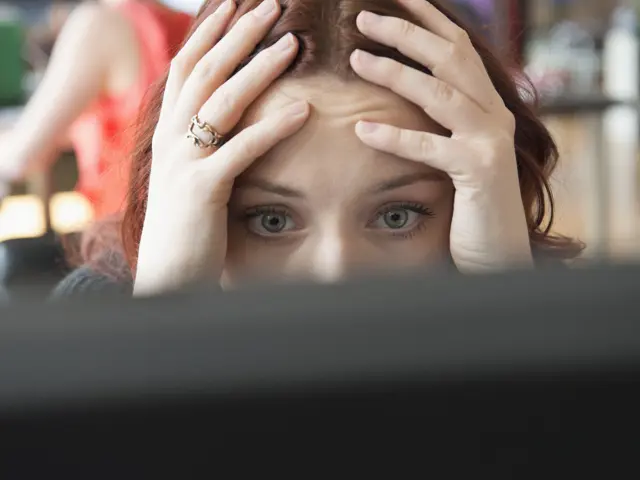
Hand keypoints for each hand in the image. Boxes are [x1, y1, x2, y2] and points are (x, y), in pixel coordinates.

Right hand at [134, 0, 309, 294]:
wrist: (167, 276)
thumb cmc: (187, 228)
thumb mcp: (191, 177)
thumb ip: (206, 146)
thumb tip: (235, 123)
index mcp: (167, 132)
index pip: (186, 69)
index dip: (210, 33)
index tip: (234, 5)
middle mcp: (170, 139)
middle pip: (204, 72)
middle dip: (237, 35)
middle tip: (270, 4)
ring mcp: (183, 163)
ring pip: (221, 102)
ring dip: (258, 69)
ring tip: (292, 43)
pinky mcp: (202, 190)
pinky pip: (241, 149)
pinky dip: (274, 126)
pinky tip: (304, 108)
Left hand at [351, 0, 532, 272]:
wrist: (498, 253)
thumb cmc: (469, 206)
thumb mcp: (455, 155)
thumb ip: (439, 125)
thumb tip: (399, 100)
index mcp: (486, 105)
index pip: (457, 49)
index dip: (428, 19)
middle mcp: (494, 115)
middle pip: (449, 58)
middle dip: (406, 33)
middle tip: (363, 18)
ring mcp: (490, 141)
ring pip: (440, 94)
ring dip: (396, 72)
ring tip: (356, 58)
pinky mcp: (480, 171)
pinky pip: (432, 148)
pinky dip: (396, 137)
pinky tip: (363, 129)